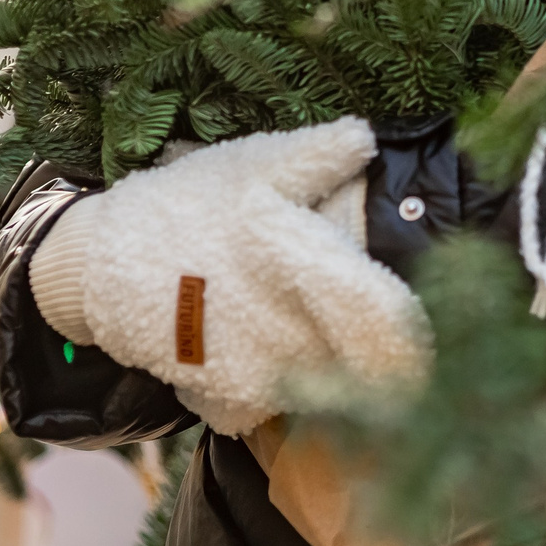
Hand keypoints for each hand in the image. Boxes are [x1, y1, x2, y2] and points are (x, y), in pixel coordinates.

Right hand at [48, 119, 429, 435]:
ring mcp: (256, 374)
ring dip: (345, 377)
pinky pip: (284, 406)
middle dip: (392, 360)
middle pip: (369, 367)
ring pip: (330, 391)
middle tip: (408, 345)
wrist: (94, 264)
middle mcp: (285, 332)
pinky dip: (294, 390)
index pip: (386, 321)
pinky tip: (288, 357)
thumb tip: (371, 139)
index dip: (421, 334)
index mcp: (299, 266)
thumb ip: (314, 157)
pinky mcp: (229, 400)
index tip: (451, 328)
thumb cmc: (182, 205)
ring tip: (350, 350)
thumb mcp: (247, 165)